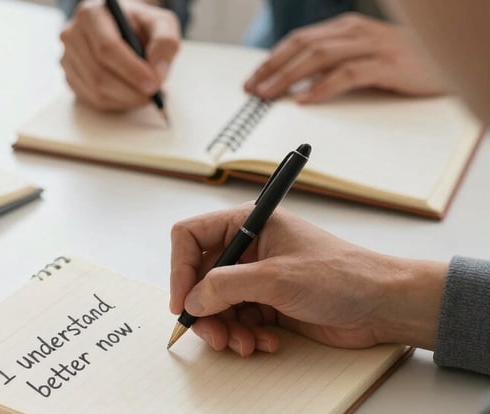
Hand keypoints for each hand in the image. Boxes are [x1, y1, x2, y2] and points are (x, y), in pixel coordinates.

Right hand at [60, 0, 179, 110]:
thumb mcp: (161, 23)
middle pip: (99, 74)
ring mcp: (67, 58)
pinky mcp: (70, 77)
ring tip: (144, 95)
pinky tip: (129, 96)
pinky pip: (91, 99)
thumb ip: (165, 43)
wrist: (122, 29)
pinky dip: (115, 103)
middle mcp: (73, 35)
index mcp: (92, 14)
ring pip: (95, 90)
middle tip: (152, 95)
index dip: (131, 70)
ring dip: (124, 99)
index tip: (153, 84)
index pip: (107, 48)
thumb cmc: (139, 25)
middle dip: (129, 90)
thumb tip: (157, 72)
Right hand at [169, 204, 446, 355]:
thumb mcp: (275, 278)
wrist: (383, 307)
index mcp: (249, 224)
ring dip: (226, 329)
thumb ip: (225, 286)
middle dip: (205, 311)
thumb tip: (192, 300)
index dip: (180, 270)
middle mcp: (249, 249)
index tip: (183, 303)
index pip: (191, 237)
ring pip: (217, 306)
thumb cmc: (341, 277)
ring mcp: (259, 278)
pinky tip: (266, 343)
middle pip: (200, 279)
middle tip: (215, 336)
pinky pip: (239, 321)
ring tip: (245, 345)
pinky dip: (245, 336)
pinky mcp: (269, 304)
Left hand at [243, 13, 445, 102]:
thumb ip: (331, 65)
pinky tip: (306, 99)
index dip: (271, 61)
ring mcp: (373, 45)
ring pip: (320, 57)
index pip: (299, 41)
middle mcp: (356, 31)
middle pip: (303, 47)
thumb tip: (295, 84)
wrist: (448, 58)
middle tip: (253, 91)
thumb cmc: (400, 61)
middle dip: (273, 69)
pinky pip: (350, 73)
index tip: (251, 81)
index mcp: (346, 28)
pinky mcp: (389, 65)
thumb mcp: (361, 57)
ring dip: (290, 77)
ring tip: (270, 96)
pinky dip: (324, 86)